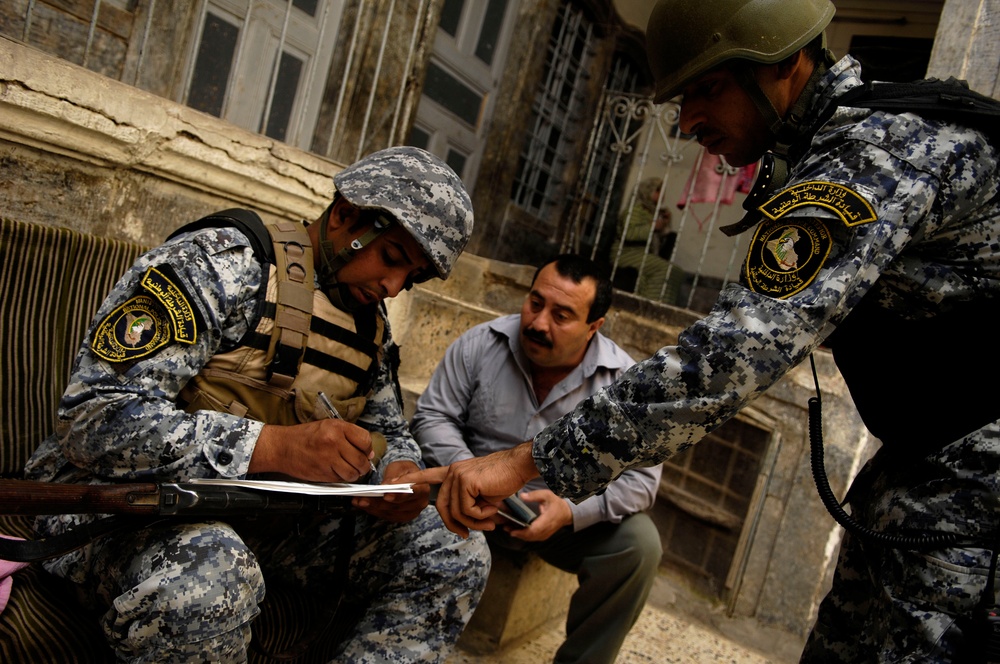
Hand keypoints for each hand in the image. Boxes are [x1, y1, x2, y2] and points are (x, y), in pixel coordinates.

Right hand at [249, 420, 373, 481]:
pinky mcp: (322, 473)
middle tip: (358, 465)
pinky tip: (334, 471)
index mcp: (337, 427)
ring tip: (347, 469)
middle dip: (363, 465)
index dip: (367, 449)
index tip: (365, 452)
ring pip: (353, 474)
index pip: (365, 440)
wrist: (282, 447)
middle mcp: (334, 441)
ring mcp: (328, 458)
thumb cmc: (305, 436)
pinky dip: (340, 478)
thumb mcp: (328, 427)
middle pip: (361, 460)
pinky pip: (340, 480)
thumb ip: (350, 436)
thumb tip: (368, 452)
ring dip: (353, 474)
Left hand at [352, 460, 428, 521]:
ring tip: (358, 501)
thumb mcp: (400, 467)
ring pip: (390, 513)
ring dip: (373, 508)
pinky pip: (386, 516)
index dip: (399, 496)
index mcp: (423, 489)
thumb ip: (395, 475)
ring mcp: (411, 513)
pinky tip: (363, 505)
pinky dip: (373, 511)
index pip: (413, 494)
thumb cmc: (405, 470)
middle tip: (363, 498)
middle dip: (379, 503)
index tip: (385, 495)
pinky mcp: (401, 517)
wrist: (409, 479)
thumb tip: (387, 485)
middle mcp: (419, 503)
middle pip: (398, 506)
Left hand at [401, 442, 540, 537]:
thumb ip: (466, 504)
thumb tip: (460, 524)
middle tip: (470, 533)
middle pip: (443, 507)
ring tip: (491, 520)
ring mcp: (457, 475)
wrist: (519, 467)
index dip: (409, 482)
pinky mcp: (466, 481)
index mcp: (453, 473)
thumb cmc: (504, 481)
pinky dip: (481, 516)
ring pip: (456, 512)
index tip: (389, 487)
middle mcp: (452, 472)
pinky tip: (493, 508)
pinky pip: (467, 510)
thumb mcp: (481, 496)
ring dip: (475, 522)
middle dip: (455, 525)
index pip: (426, 476)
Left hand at [506, 489, 571, 541]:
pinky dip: (523, 535)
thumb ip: (535, 495)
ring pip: (530, 538)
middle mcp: (547, 530)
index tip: (513, 531)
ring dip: (519, 535)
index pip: (535, 530)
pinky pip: (532, 538)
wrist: (566, 513)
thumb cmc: (556, 503)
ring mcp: (545, 534)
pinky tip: (515, 530)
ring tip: (508, 529)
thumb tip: (522, 496)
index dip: (523, 532)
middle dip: (518, 534)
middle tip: (506, 528)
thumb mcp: (547, 495)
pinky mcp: (543, 536)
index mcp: (548, 520)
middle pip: (530, 536)